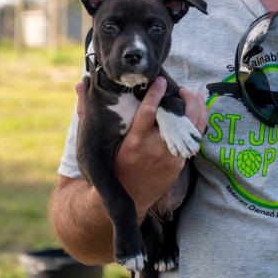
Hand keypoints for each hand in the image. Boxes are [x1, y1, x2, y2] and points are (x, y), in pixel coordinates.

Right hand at [73, 77, 207, 213]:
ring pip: (191, 130)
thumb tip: (78, 85)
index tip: (161, 80)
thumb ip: (88, 111)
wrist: (125, 197)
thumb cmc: (109, 164)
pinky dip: (198, 123)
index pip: (147, 113)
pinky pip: (193, 140)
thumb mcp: (97, 141)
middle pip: (176, 120)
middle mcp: (153, 149)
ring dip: (196, 109)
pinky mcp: (178, 164)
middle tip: (181, 89)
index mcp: (133, 141)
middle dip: (184, 101)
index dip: (155, 94)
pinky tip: (197, 111)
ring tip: (193, 96)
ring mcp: (168, 158)